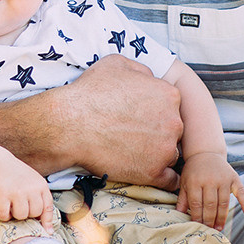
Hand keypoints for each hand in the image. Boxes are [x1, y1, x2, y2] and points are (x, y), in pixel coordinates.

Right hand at [0, 161, 55, 228]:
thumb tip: (49, 230)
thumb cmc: (17, 176)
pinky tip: (3, 206)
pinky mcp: (2, 194)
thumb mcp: (34, 183)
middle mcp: (31, 188)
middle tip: (20, 205)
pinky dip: (3, 215)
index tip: (46, 231)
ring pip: (21, 216)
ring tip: (11, 204)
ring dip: (14, 214)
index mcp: (41, 185)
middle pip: (34, 214)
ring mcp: (16, 191)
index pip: (48, 208)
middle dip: (27, 213)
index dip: (46, 221)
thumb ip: (42, 202)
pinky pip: (5, 215)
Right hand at [52, 56, 183, 187]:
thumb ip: (142, 70)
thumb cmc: (89, 93)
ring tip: (131, 151)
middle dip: (158, 132)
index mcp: (169, 95)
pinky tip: (145, 170)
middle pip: (173, 130)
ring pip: (170, 153)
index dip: (156, 111)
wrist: (69, 125)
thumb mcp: (117, 63)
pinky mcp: (154, 172)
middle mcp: (174, 122)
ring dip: (157, 153)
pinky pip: (169, 180)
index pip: (172, 106)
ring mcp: (165, 149)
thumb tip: (150, 78)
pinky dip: (160, 176)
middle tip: (133, 134)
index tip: (140, 116)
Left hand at [176, 152, 243, 230]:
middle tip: (209, 231)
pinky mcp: (234, 178)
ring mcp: (223, 179)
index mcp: (195, 182)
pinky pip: (241, 192)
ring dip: (222, 217)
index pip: (197, 204)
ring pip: (223, 202)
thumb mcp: (184, 182)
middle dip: (209, 220)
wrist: (206, 153)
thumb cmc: (193, 170)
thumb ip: (183, 198)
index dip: (197, 217)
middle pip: (210, 205)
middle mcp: (210, 180)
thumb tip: (179, 215)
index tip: (197, 227)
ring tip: (219, 228)